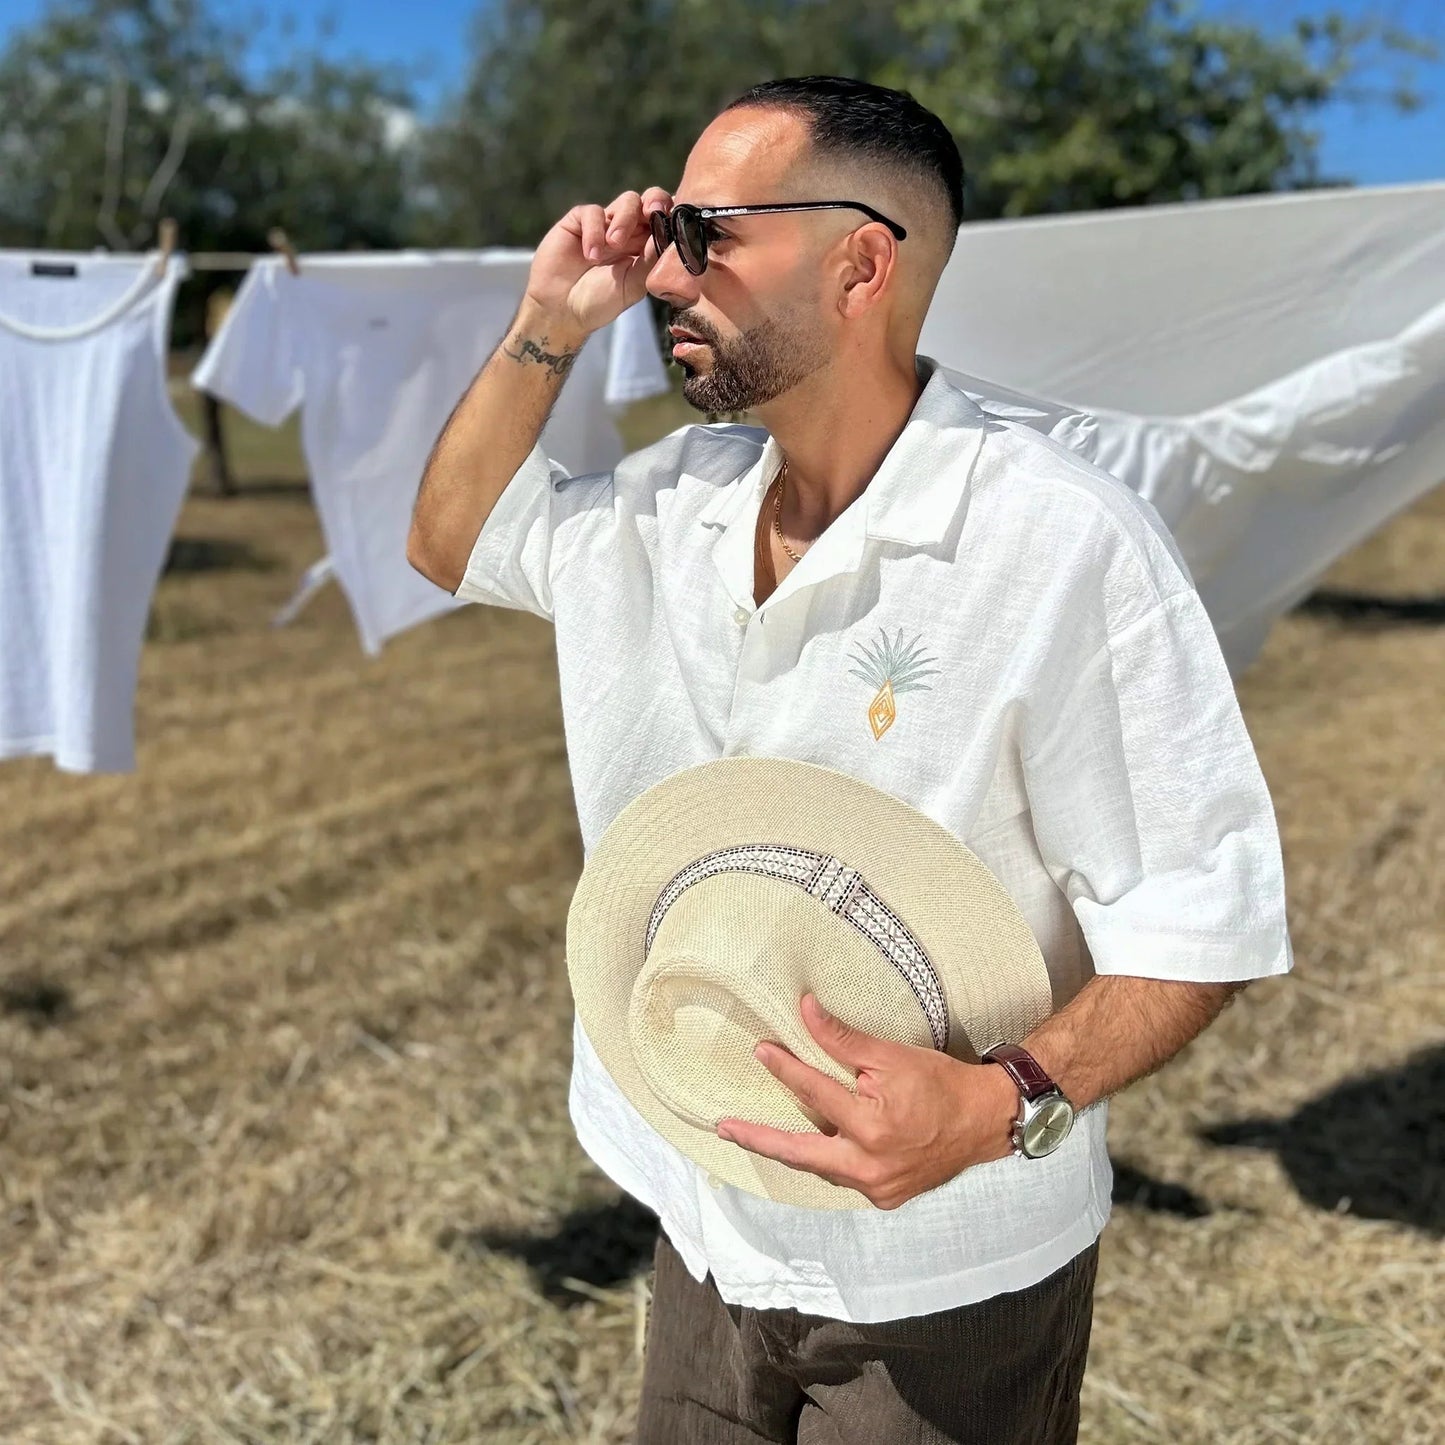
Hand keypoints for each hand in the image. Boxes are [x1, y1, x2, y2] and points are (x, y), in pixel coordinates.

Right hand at [525, 187, 672, 337]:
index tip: (674, 224)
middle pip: (650, 201)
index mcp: (645, 248)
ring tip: (614, 244)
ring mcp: (605, 224)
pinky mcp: (579, 221)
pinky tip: (590, 255)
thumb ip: (650, 262)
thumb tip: (667, 238)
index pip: (665, 222)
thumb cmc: (599, 302)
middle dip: (656, 202)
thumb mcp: (632, 286)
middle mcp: (629, 232)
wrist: (562, 310)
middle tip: (653, 213)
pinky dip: (594, 230)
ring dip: (624, 219)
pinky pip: (593, 212)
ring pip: (627, 201)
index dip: (672, 217)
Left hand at [717, 994, 1020, 1209]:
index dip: (785, 1068)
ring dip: (791, 1148)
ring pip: (821, 1167)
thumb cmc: (940, 1085)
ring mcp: (877, 1187)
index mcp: (871, 1127)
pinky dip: (826, 1159)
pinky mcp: (886, 1197)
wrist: (984, 1123)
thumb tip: (805, 1009)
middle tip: (724, 1127)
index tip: (760, 1050)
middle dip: (758, 1138)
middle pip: (798, 1152)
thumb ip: (843, 1039)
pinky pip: (843, 1177)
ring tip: (757, 1133)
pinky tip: (811, 1145)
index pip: (814, 1092)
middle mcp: (870, 1165)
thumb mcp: (892, 1056)